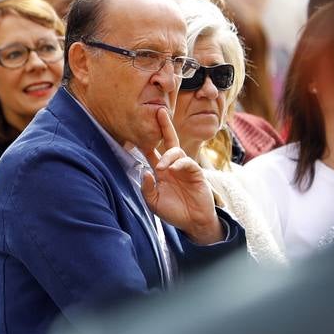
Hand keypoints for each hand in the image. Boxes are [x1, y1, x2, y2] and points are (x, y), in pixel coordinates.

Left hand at [140, 106, 224, 243]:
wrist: (193, 222)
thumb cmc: (174, 212)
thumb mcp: (154, 203)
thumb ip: (147, 189)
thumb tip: (145, 172)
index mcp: (161, 171)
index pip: (152, 151)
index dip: (146, 141)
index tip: (137, 129)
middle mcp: (173, 166)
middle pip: (169, 141)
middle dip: (164, 126)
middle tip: (159, 111)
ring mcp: (185, 168)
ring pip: (177, 151)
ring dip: (168, 156)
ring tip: (161, 167)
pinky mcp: (196, 173)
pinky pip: (188, 163)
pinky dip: (180, 163)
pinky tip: (173, 169)